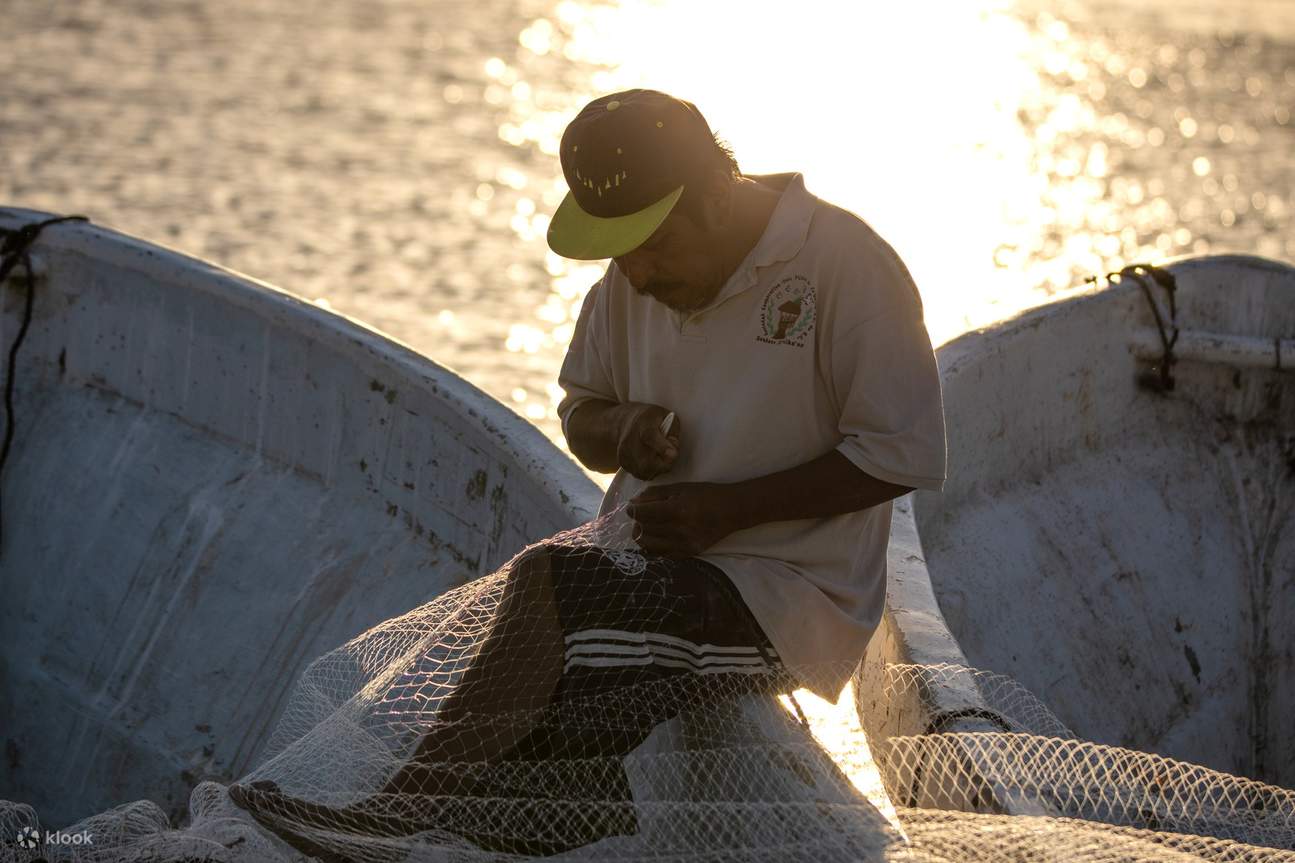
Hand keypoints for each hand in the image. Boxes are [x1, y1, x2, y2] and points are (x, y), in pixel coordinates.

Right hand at [615, 404, 679, 479]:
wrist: (627, 421)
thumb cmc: (652, 419)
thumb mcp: (667, 416)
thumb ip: (673, 432)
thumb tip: (672, 452)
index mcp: (645, 423)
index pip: (650, 436)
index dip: (662, 447)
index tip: (673, 454)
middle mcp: (630, 438)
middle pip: (647, 462)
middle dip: (664, 464)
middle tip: (669, 455)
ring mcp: (624, 452)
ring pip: (645, 472)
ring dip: (657, 469)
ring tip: (658, 455)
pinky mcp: (622, 462)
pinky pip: (640, 474)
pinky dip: (648, 471)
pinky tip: (649, 459)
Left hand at [626, 482, 740, 557]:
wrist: (731, 511)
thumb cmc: (705, 494)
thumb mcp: (679, 487)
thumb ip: (654, 494)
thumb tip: (633, 503)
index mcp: (676, 510)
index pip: (641, 514)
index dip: (631, 509)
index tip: (631, 506)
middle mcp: (678, 530)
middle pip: (642, 529)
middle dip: (637, 521)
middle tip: (642, 514)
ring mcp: (683, 545)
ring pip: (647, 544)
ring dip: (642, 534)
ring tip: (648, 526)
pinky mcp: (687, 554)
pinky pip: (659, 554)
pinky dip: (653, 545)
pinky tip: (657, 536)